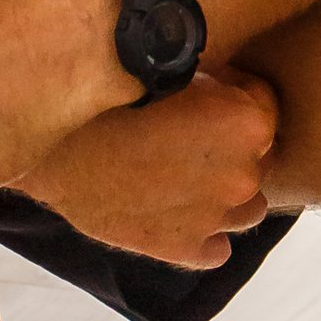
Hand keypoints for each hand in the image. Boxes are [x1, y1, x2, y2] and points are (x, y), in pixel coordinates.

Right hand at [18, 75, 279, 267]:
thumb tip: (228, 87)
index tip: (208, 99)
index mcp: (248, 124)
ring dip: (224, 197)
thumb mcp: (175, 71)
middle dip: (232, 150)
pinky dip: (201, 234)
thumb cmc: (110, 96)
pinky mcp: (183, 248)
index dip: (236, 100)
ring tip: (182, 180)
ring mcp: (215, 216)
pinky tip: (172, 213)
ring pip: (245, 209)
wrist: (54, 142)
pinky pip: (215, 248)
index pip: (266, 109)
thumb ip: (216, 86)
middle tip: (188, 141)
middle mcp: (242, 174)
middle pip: (258, 161)